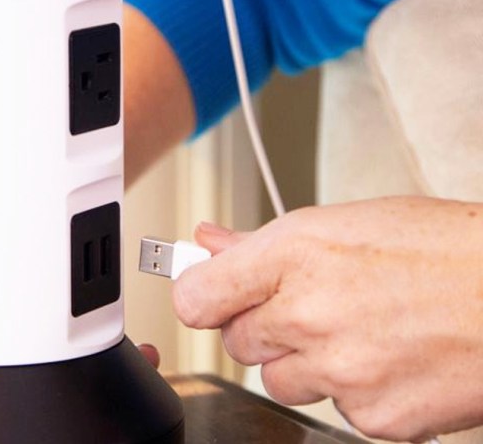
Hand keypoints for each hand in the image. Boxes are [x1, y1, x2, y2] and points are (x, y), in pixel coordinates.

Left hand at [173, 197, 482, 441]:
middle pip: (237, 342)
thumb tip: (210, 242)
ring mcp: (341, 370)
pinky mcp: (374, 417)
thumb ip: (264, 242)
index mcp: (294, 253)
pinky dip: (355, 390)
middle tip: (311, 306)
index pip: (196, 297)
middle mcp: (309, 314)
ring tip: (359, 330)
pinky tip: (389, 358)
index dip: (201, 297)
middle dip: (264, 326)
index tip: (210, 295)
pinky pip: (334, 409)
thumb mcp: (345, 222)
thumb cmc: (443, 250)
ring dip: (306, 362)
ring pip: (280, 380)